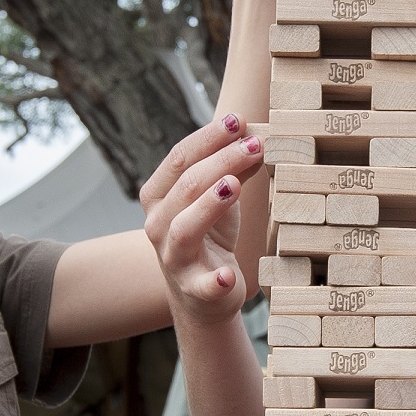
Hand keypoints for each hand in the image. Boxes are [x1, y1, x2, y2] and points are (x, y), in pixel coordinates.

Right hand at [138, 113, 266, 324]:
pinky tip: (229, 276)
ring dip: (209, 205)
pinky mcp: (194, 290)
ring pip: (184, 228)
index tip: (239, 120)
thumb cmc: (209, 237)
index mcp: (159, 197)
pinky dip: (214, 282)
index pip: (179, 159)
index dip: (208, 137)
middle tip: (255, 145)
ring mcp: (173, 259)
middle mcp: (158, 225)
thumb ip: (234, 169)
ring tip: (234, 185)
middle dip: (221, 161)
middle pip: (186, 186)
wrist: (204, 295)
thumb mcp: (220, 198)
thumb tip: (256, 137)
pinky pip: (202, 286)